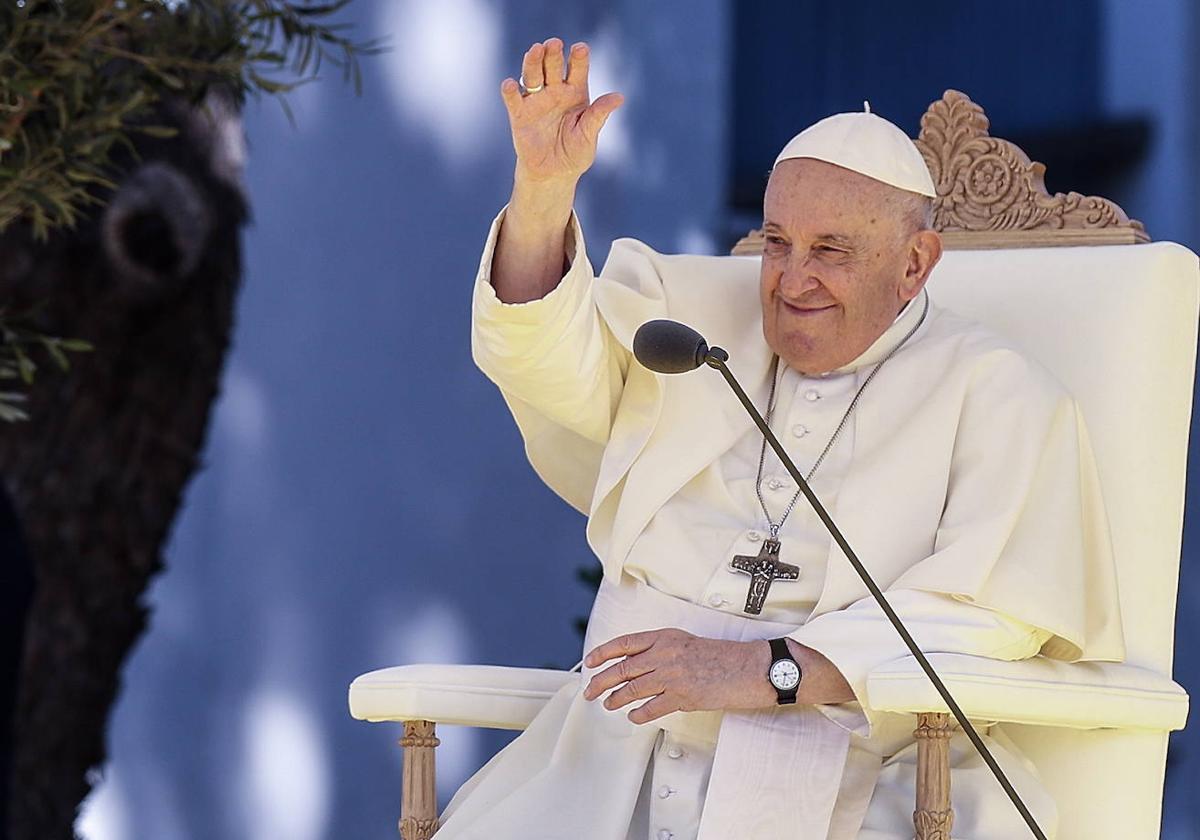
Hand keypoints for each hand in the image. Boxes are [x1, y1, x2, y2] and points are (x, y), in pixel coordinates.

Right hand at [500, 38, 623, 185]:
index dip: (578, 58)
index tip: (580, 48)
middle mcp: (555, 91)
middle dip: (553, 54)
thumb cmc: (575, 152)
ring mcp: (536, 101)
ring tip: (535, 50)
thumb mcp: (589, 134)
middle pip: (553, 67)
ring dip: (533, 63)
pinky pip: (514, 100)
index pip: (577, 69)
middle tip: (554, 43)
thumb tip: (619, 97)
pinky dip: (510, 91)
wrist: (554, 174)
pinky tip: (510, 84)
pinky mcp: (519, 115)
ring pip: (533, 76)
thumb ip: (599, 114)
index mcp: (575, 92)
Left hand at [582, 628, 775, 723]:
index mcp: (665, 637)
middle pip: (622, 668)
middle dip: (601, 681)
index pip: (624, 643)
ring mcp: (672, 676)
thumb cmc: (723, 656)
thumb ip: (661, 650)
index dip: (603, 652)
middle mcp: (664, 654)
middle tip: (590, 691)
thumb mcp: (686, 643)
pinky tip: (633, 716)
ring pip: (631, 689)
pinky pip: (651, 707)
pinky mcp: (682, 697)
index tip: (590, 661)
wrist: (749, 667)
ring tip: (608, 704)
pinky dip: (638, 714)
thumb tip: (637, 664)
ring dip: (616, 699)